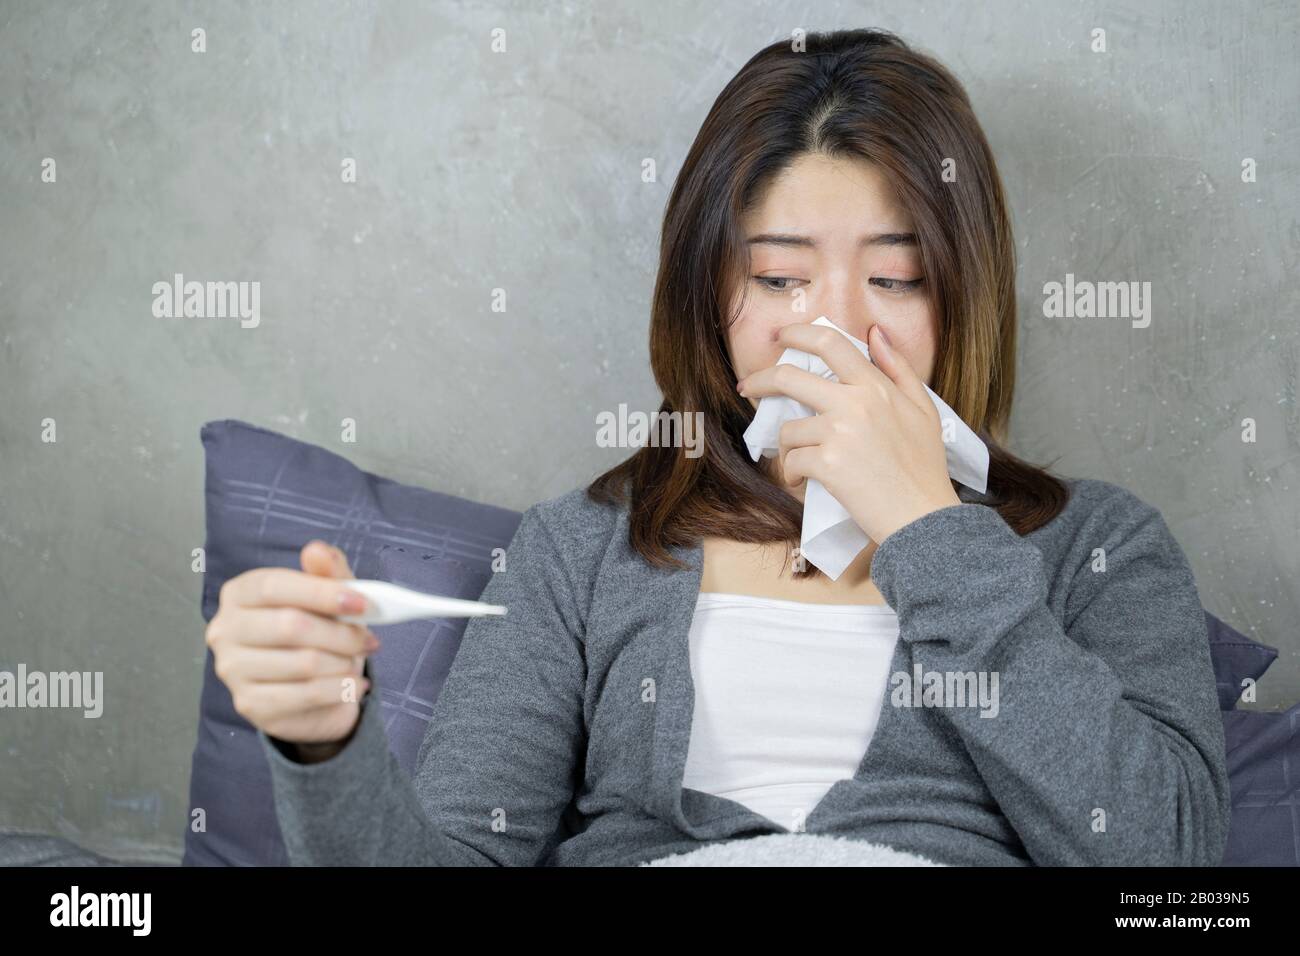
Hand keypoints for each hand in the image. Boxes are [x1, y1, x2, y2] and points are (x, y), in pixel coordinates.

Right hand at [204, 541, 378, 753]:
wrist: (309, 692)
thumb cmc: (316, 632)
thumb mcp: (328, 598)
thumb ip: (327, 573)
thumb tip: (317, 550)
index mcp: (239, 593)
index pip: (274, 587)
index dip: (321, 593)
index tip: (362, 603)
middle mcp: (225, 630)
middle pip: (291, 626)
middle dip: (341, 634)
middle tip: (369, 640)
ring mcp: (233, 670)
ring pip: (303, 663)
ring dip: (344, 663)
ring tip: (356, 662)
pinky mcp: (249, 703)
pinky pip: (306, 695)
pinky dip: (340, 689)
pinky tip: (353, 685)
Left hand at [736, 322, 961, 544]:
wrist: (924, 517)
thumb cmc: (925, 467)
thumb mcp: (923, 409)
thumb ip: (897, 368)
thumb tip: (874, 333)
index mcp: (876, 386)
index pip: (830, 343)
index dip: (798, 334)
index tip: (781, 337)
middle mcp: (855, 402)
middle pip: (789, 377)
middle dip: (760, 380)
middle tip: (748, 388)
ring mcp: (839, 432)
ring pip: (788, 429)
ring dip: (789, 448)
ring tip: (805, 465)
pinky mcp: (827, 464)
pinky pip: (791, 461)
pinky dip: (792, 474)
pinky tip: (804, 482)